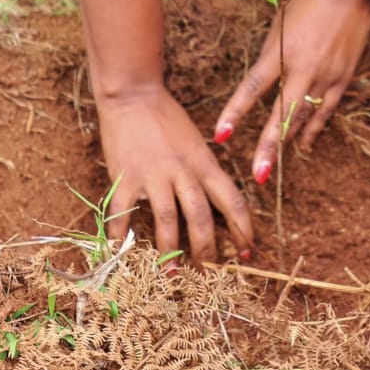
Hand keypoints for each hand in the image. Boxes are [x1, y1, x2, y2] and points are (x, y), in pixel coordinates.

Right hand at [96, 85, 253, 265]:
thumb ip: (204, 174)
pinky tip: (121, 255)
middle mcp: (183, 171)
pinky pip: (124, 214)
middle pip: (201, 217)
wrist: (135, 95)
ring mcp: (153, 175)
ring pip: (167, 221)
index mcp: (205, 163)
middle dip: (208, 249)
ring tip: (172, 275)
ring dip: (170, 252)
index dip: (243, 229)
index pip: (233, 200)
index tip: (248, 251)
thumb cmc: (168, 120)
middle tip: (211, 273)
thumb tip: (217, 208)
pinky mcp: (125, 177)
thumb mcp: (196, 145)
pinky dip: (122, 238)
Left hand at [214, 0, 369, 184]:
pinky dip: (313, 128)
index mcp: (282, 50)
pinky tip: (304, 143)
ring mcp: (326, 76)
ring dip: (287, 141)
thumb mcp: (281, 21)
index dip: (235, 112)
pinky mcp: (343, 78)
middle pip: (282, 115)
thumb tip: (264, 79)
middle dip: (268, 147)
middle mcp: (304, 68)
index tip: (220, 135)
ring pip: (304, 117)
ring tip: (270, 165)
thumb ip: (271, 53)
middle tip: (257, 174)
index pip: (253, 87)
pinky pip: (325, 110)